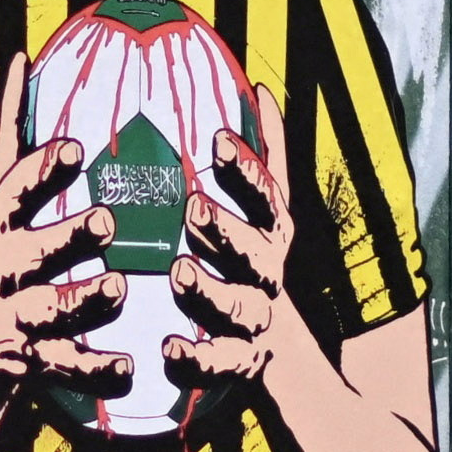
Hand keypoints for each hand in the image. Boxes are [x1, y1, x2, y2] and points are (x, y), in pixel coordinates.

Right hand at [0, 50, 124, 402]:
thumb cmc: (4, 296)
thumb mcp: (12, 228)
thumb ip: (23, 162)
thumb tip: (19, 63)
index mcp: (2, 241)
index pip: (8, 193)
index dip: (36, 168)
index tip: (73, 147)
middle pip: (22, 249)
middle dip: (62, 232)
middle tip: (108, 219)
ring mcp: (8, 325)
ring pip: (42, 309)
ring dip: (78, 297)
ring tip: (115, 286)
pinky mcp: (20, 372)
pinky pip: (61, 369)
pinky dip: (94, 369)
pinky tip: (128, 367)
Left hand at [171, 106, 304, 400]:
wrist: (282, 351)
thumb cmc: (254, 263)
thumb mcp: (267, 213)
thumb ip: (266, 156)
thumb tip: (262, 87)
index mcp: (272, 234)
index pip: (266, 197)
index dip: (245, 169)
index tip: (215, 139)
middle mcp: (267, 276)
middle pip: (255, 253)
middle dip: (227, 230)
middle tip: (192, 207)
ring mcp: (255, 322)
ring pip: (239, 308)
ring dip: (210, 292)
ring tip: (180, 273)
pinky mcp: (238, 364)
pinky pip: (218, 364)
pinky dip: (196, 357)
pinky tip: (169, 346)